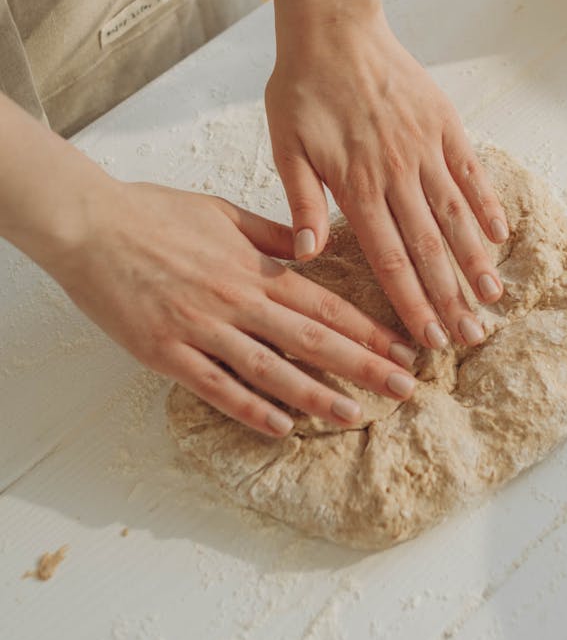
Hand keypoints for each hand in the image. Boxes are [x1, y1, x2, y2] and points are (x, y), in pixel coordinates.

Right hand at [47, 180, 417, 437]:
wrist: (88, 224)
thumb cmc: (154, 212)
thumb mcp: (223, 211)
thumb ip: (271, 234)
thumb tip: (315, 245)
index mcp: (254, 266)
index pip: (325, 303)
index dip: (368, 329)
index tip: (404, 348)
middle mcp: (236, 299)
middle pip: (312, 339)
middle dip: (364, 365)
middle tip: (405, 388)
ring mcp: (201, 328)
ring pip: (271, 369)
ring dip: (317, 395)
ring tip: (355, 414)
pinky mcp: (165, 352)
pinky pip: (216, 387)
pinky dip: (251, 409)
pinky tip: (282, 428)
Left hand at [265, 9, 509, 349]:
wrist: (334, 28)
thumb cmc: (301, 90)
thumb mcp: (285, 147)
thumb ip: (299, 201)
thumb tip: (305, 253)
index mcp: (355, 185)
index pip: (388, 258)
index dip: (411, 302)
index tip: (428, 339)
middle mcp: (396, 172)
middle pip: (429, 247)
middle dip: (451, 297)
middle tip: (471, 336)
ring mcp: (424, 147)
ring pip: (455, 214)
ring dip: (476, 260)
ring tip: (493, 298)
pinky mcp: (444, 123)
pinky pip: (471, 170)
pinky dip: (487, 203)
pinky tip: (500, 236)